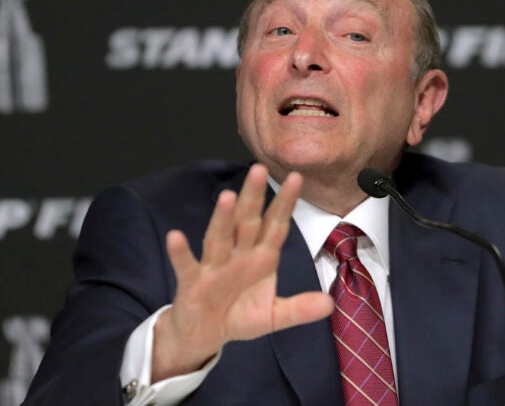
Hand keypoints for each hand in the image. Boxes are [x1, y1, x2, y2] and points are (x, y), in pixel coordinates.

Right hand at [151, 164, 333, 381]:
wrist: (205, 335)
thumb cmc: (239, 315)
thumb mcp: (274, 316)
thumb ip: (299, 309)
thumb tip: (330, 305)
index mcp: (261, 258)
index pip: (275, 225)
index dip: (285, 203)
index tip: (296, 177)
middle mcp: (238, 255)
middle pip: (247, 222)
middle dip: (254, 198)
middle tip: (258, 169)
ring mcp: (214, 267)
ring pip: (219, 238)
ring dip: (223, 218)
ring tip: (228, 197)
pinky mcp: (192, 283)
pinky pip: (187, 266)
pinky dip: (181, 252)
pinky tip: (175, 236)